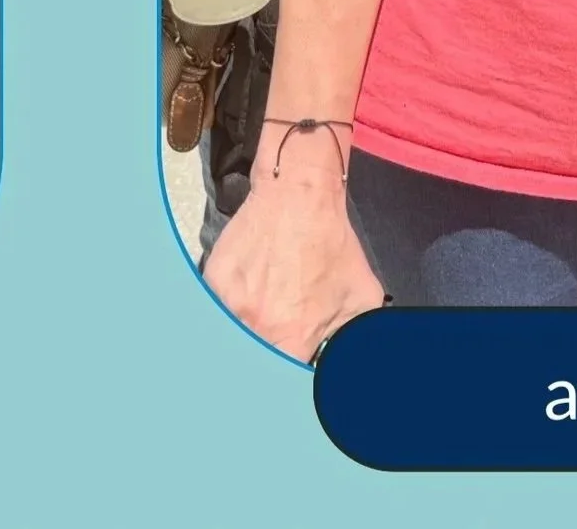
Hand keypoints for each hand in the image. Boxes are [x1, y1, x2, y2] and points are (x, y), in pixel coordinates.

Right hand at [204, 164, 386, 361]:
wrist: (300, 196)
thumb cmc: (333, 245)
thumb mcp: (362, 300)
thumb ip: (354, 341)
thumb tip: (348, 368)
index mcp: (294, 339)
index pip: (281, 379)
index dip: (284, 377)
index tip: (288, 364)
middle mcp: (259, 326)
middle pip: (254, 359)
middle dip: (264, 353)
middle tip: (274, 342)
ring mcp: (231, 302)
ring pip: (231, 334)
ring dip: (244, 333)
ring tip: (260, 317)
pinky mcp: (213, 279)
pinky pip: (215, 307)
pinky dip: (225, 309)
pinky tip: (244, 296)